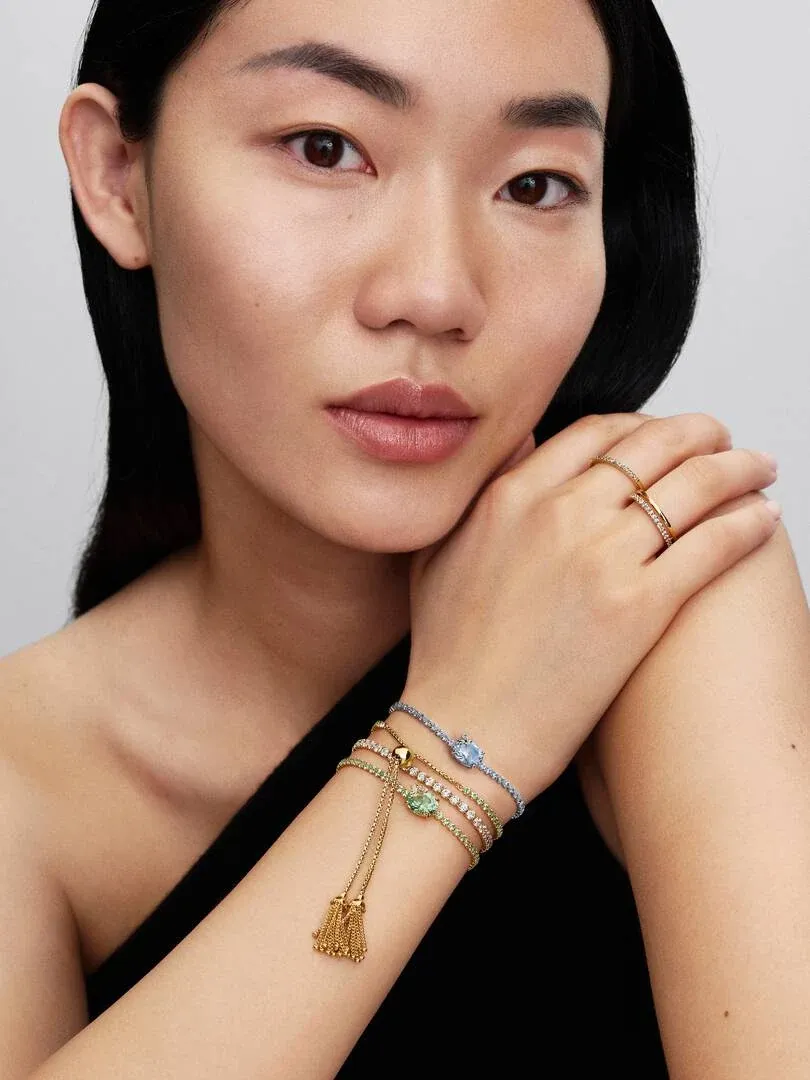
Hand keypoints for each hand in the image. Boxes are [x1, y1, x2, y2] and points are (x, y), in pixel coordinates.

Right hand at [402, 412, 779, 805]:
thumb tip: (519, 452)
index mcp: (512, 495)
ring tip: (759, 468)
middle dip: (700, 433)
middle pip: (653, 446)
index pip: (596, 432)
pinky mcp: (639, 606)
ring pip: (693, 484)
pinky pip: (711, 544)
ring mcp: (601, 556)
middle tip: (723, 437)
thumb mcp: (437, 555)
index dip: (641, 424)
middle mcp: (559, 512)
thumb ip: (478, 496)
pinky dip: (747, 524)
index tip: (663, 434)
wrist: (465, 728)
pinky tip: (764, 517)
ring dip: (738, 468)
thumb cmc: (448, 655)